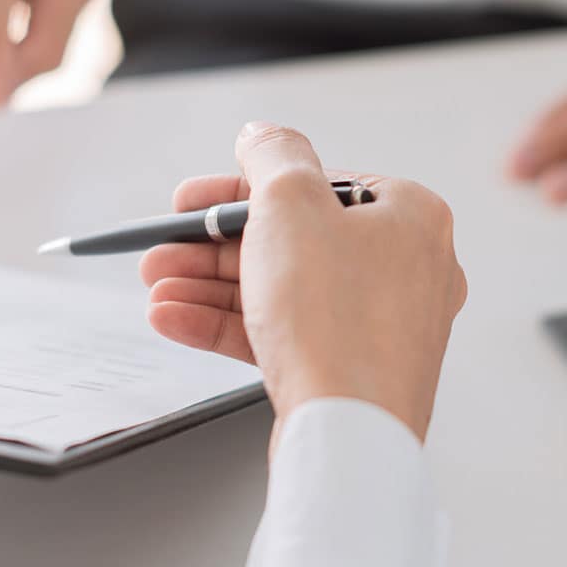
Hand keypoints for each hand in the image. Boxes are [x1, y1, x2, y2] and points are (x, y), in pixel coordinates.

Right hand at [139, 124, 467, 441]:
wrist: (351, 433)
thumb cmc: (336, 318)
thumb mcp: (290, 204)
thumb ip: (273, 155)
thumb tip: (264, 133)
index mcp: (410, 216)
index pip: (316, 185)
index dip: (241, 190)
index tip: (191, 200)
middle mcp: (407, 268)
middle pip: (293, 240)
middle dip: (213, 246)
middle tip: (163, 249)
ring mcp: (382, 325)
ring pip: (283, 290)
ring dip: (210, 286)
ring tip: (156, 288)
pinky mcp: (354, 371)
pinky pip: (286, 335)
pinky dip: (230, 325)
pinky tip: (175, 320)